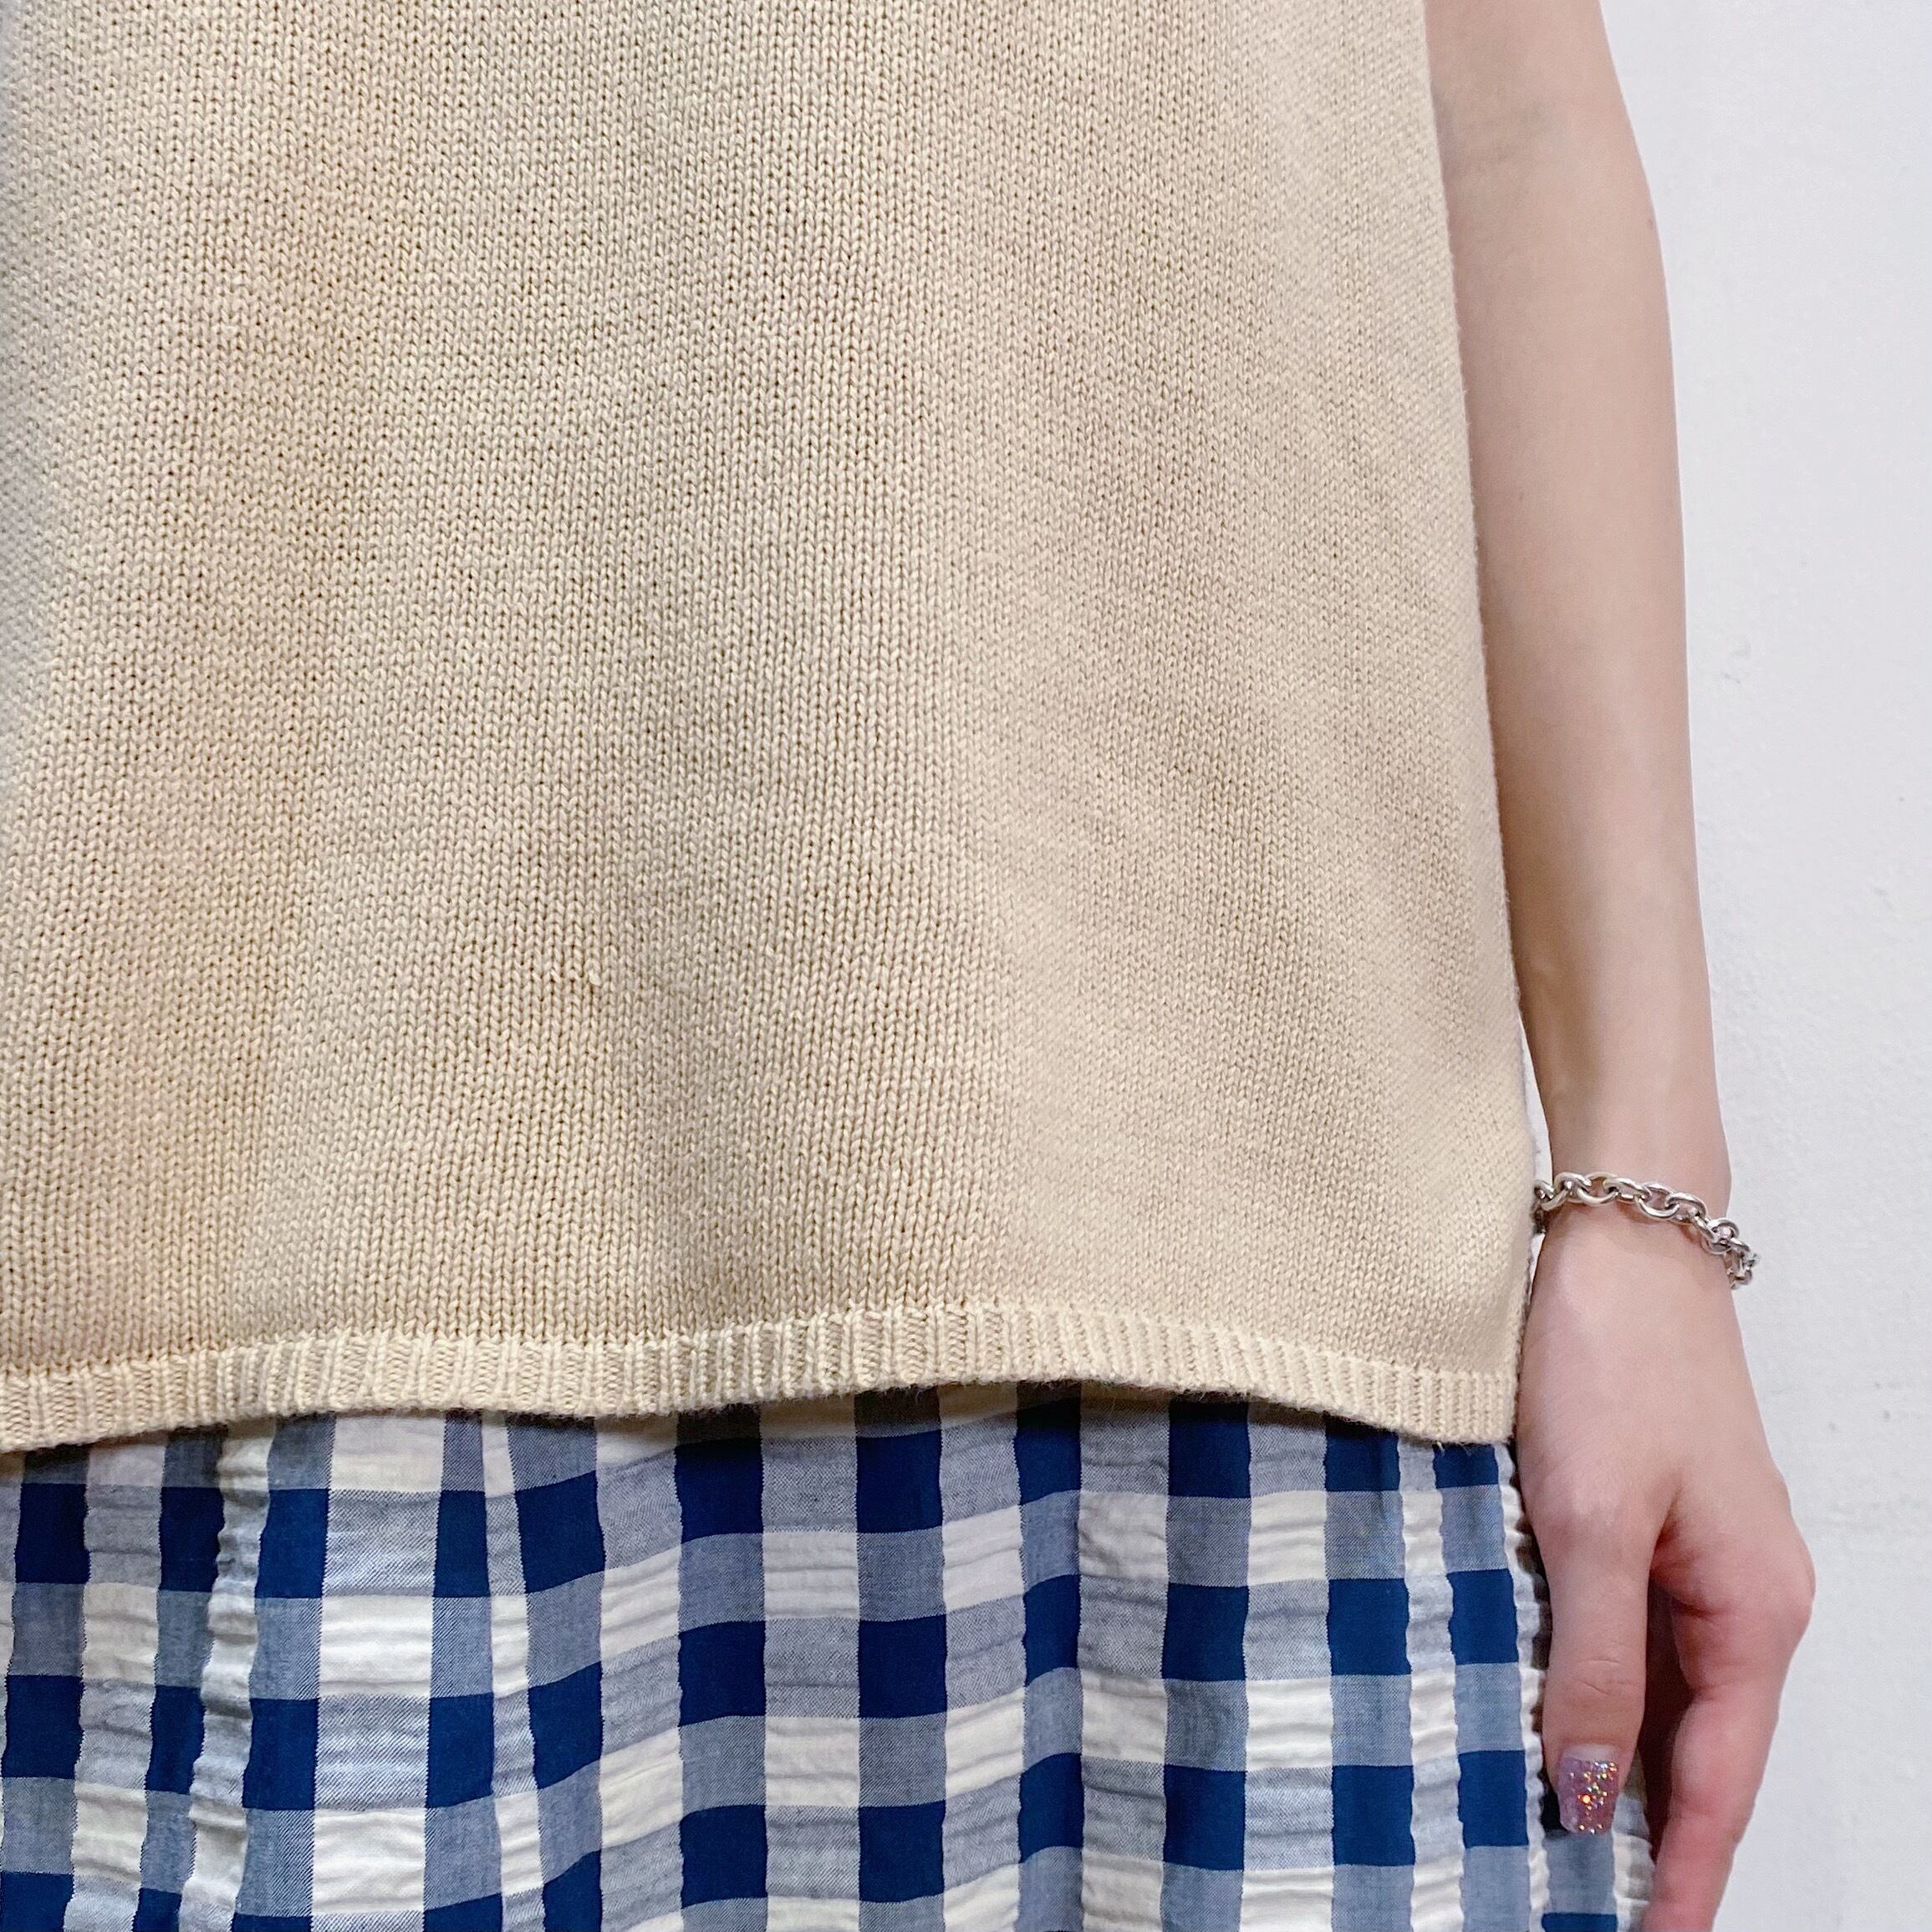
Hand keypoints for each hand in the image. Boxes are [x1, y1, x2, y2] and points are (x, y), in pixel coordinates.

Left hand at [1514, 1204, 1813, 1929]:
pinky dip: (1590, 1680)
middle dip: (1643, 1834)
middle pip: (1698, 1747)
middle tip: (1570, 1904)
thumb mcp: (1591, 1523)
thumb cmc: (1615, 1361)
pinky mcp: (1648, 1513)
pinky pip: (1628, 1627)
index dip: (1679, 1874)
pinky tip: (1538, 1709)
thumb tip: (1596, 1801)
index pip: (1720, 1783)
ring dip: (1612, 1760)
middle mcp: (1742, 1593)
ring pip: (1659, 1689)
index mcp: (1755, 1610)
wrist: (1618, 1236)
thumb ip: (1597, 1666)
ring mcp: (1696, 1551)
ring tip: (1543, 1835)